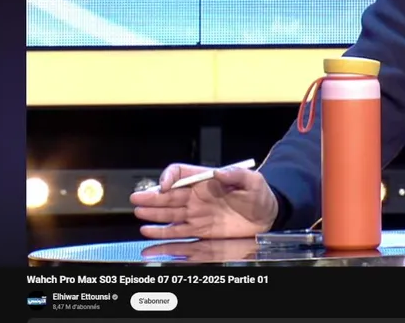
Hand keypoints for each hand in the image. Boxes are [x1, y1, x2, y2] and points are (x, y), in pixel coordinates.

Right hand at [130, 163, 278, 239]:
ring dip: (153, 213)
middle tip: (137, 198)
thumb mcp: (254, 180)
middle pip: (169, 195)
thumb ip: (237, 175)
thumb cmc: (260, 195)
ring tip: (138, 213)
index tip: (165, 185)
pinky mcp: (200, 230)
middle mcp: (197, 196)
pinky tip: (148, 231)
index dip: (170, 177)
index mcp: (207, 180)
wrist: (267, 217)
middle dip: (152, 197)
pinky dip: (162, 232)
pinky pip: (177, 231)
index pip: (181, 174)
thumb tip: (220, 172)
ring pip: (169, 213)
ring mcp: (197, 214)